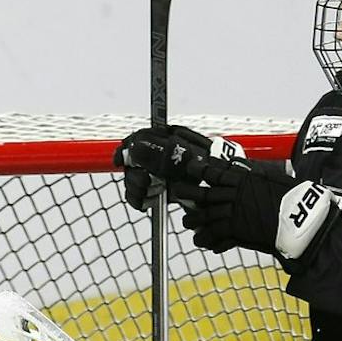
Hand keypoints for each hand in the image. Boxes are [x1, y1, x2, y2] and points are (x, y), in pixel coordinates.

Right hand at [112, 124, 239, 210]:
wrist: (222, 190)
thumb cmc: (206, 167)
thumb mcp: (182, 155)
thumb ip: (156, 150)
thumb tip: (132, 147)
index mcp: (165, 139)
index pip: (136, 140)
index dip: (125, 149)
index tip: (119, 161)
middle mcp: (160, 154)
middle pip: (131, 162)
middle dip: (134, 175)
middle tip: (145, 184)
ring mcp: (160, 172)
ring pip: (133, 179)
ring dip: (137, 189)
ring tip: (150, 195)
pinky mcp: (161, 189)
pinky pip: (140, 194)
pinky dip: (140, 199)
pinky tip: (149, 201)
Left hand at [174, 156, 293, 253]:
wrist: (301, 217)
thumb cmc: (291, 196)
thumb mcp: (271, 177)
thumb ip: (252, 172)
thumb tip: (240, 165)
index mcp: (242, 178)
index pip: (214, 171)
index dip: (199, 169)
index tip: (190, 168)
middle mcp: (234, 194)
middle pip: (203, 194)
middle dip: (187, 193)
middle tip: (178, 192)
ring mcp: (233, 212)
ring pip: (204, 216)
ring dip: (194, 220)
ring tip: (189, 222)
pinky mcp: (236, 230)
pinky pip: (215, 234)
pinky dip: (208, 239)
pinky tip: (203, 241)